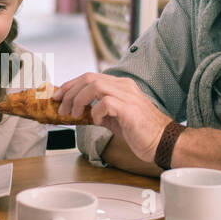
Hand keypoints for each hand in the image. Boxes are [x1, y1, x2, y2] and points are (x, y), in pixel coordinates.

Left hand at [56, 72, 170, 165]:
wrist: (163, 142)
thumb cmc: (140, 132)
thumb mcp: (114, 118)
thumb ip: (99, 111)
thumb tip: (78, 112)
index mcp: (120, 86)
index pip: (89, 77)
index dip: (70, 85)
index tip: (58, 97)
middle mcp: (124, 86)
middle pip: (88, 78)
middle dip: (69, 92)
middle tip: (61, 108)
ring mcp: (128, 96)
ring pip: (94, 86)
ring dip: (78, 100)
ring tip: (75, 115)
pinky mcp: (129, 109)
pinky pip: (105, 103)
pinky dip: (96, 112)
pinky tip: (97, 122)